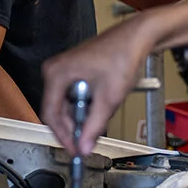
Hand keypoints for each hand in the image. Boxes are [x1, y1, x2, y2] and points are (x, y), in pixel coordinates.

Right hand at [41, 20, 151, 154]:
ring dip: (80, 117)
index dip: (63, 136)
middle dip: (72, 127)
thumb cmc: (121, 56)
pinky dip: (84, 106)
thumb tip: (84, 146)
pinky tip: (99, 108)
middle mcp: (55, 70)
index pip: (50, 115)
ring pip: (65, 104)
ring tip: (97, 123)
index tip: (74, 150)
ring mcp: (63, 69)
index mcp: (56, 74)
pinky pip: (72, 95)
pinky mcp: (74, 70)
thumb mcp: (108, 98)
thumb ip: (94, 126)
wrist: (136, 37)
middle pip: (57, 110)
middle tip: (86, 142)